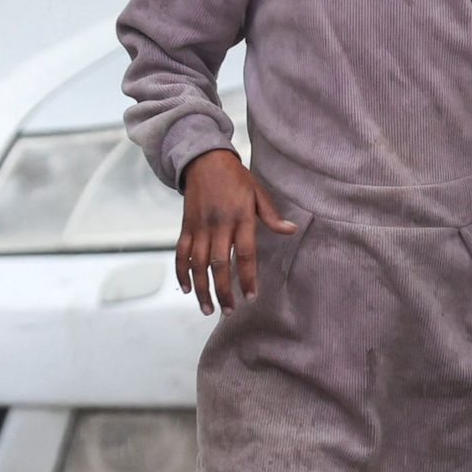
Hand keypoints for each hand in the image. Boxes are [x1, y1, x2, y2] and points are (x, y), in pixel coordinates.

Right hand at [177, 147, 295, 314]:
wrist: (204, 159)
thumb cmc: (237, 178)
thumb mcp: (258, 192)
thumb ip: (272, 215)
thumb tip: (291, 230)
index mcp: (241, 218)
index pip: (245, 254)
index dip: (247, 277)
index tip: (251, 297)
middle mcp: (218, 224)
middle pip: (219, 264)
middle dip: (223, 291)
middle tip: (229, 312)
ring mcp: (199, 226)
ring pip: (197, 263)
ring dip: (202, 288)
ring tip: (208, 309)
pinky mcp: (185, 225)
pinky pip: (180, 252)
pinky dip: (181, 271)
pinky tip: (186, 289)